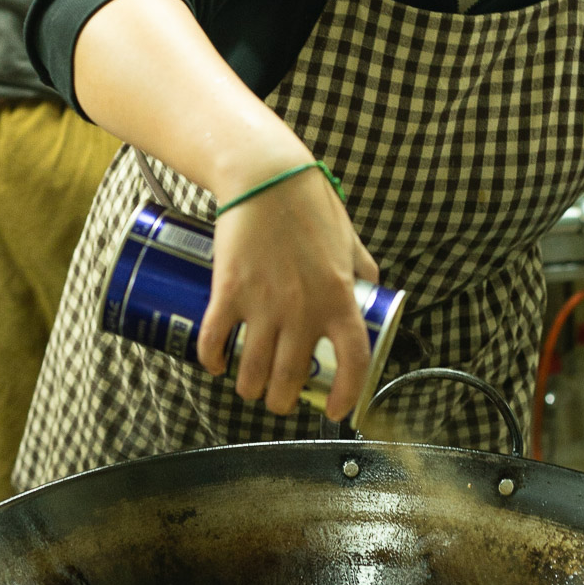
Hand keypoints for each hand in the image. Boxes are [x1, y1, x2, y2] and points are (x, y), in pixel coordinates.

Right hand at [197, 164, 378, 421]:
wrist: (266, 175)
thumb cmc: (310, 203)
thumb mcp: (349, 239)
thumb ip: (362, 268)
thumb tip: (371, 289)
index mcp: (340, 298)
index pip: (353, 362)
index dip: (346, 395)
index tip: (333, 409)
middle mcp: (304, 309)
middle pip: (291, 378)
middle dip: (282, 400)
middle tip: (277, 400)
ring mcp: (264, 303)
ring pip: (252, 370)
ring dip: (249, 388)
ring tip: (248, 388)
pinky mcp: (229, 291)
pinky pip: (216, 340)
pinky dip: (213, 360)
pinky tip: (215, 364)